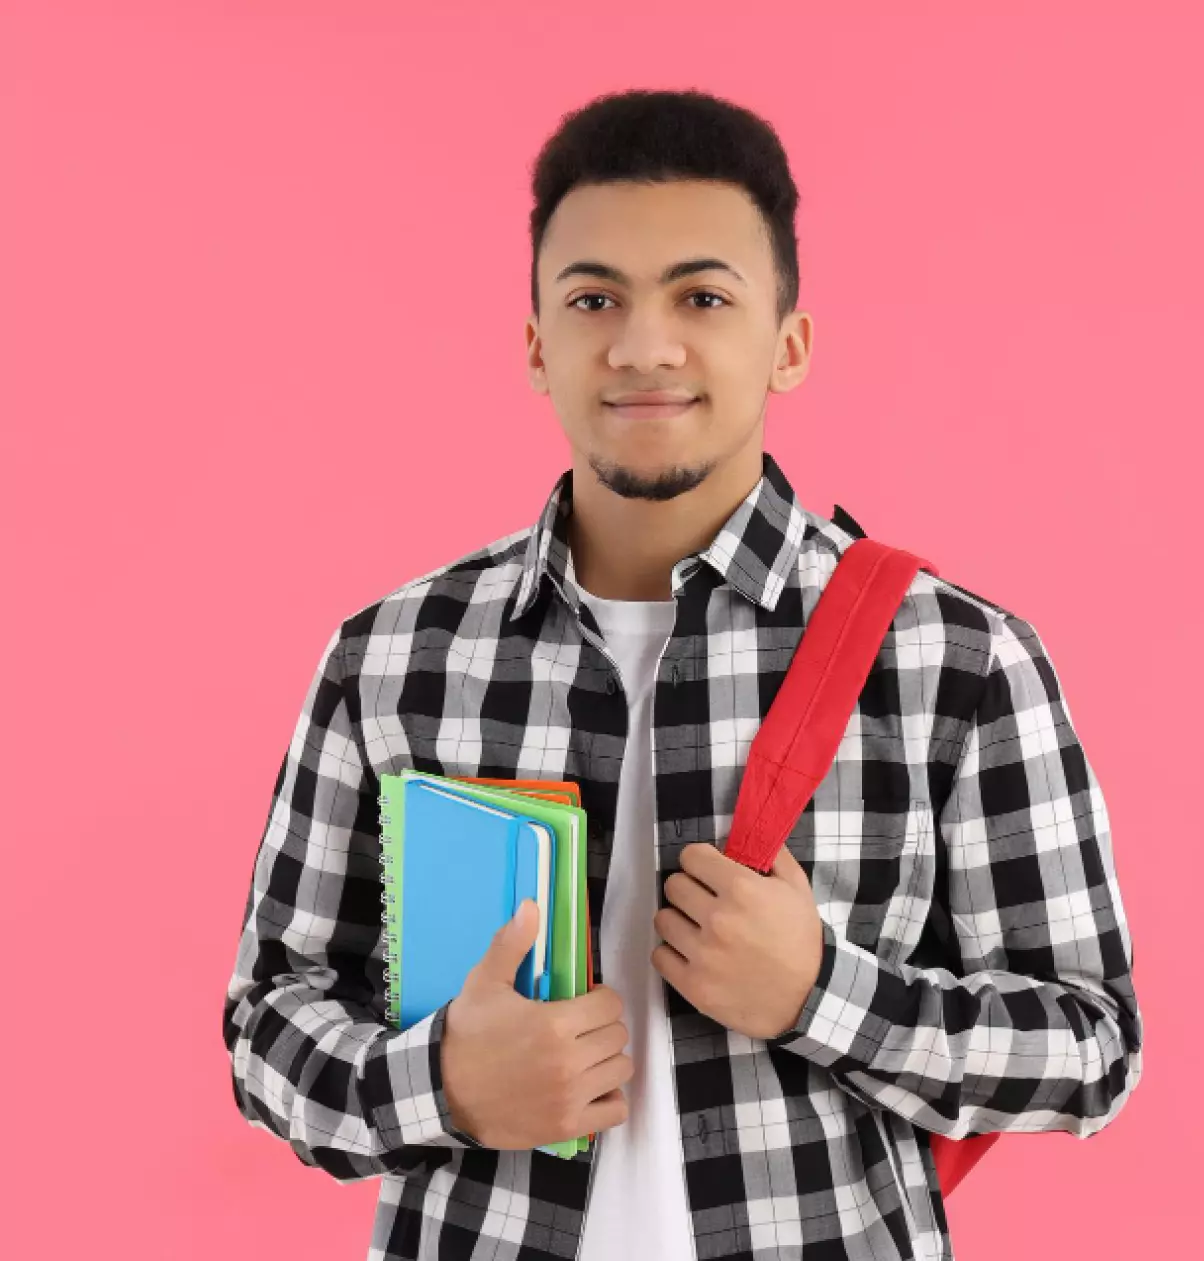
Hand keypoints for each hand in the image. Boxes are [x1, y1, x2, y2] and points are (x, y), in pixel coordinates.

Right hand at [442, 900, 632, 1149]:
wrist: (442, 1090)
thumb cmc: (467, 1034)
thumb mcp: (484, 983)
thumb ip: (512, 944)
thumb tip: (531, 906)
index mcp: (555, 1024)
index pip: (610, 1004)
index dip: (599, 998)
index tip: (582, 1002)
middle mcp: (569, 1062)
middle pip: (617, 1035)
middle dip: (602, 1026)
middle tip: (579, 1027)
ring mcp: (570, 1098)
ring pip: (621, 1069)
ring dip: (607, 1059)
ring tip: (584, 1055)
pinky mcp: (567, 1127)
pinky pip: (615, 1110)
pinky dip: (609, 1097)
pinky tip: (589, 1087)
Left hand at [651, 842, 823, 1039]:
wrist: (808, 998)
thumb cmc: (801, 939)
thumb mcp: (797, 888)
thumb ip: (771, 854)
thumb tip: (741, 835)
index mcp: (741, 889)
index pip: (691, 856)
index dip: (699, 861)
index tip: (706, 872)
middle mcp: (717, 918)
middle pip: (673, 886)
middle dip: (688, 888)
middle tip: (702, 901)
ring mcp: (702, 954)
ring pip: (663, 919)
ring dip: (678, 920)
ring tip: (696, 928)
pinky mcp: (693, 986)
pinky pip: (659, 956)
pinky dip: (671, 953)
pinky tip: (690, 953)